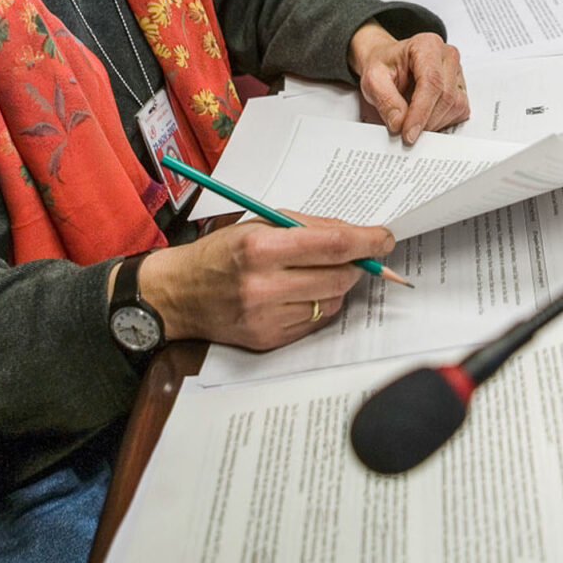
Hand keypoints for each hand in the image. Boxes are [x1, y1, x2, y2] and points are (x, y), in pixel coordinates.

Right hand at [128, 214, 394, 350]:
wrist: (177, 294)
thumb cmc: (221, 253)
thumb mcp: (259, 224)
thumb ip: (309, 227)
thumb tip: (356, 234)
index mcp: (261, 248)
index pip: (333, 245)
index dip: (367, 242)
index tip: (386, 239)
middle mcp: (264, 285)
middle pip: (339, 277)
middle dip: (357, 264)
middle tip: (358, 255)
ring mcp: (266, 317)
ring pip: (332, 302)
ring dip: (338, 285)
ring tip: (318, 273)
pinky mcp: (268, 339)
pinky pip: (315, 321)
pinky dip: (318, 305)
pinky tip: (300, 293)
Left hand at [349, 23, 468, 143]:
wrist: (389, 63)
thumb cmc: (384, 66)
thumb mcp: (373, 79)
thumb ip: (385, 100)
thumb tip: (399, 123)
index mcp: (427, 46)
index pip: (431, 81)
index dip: (421, 111)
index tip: (409, 133)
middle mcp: (447, 56)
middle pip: (445, 96)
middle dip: (425, 121)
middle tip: (405, 132)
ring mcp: (458, 72)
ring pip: (455, 106)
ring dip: (433, 122)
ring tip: (412, 119)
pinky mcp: (461, 88)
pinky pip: (459, 111)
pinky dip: (442, 121)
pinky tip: (425, 116)